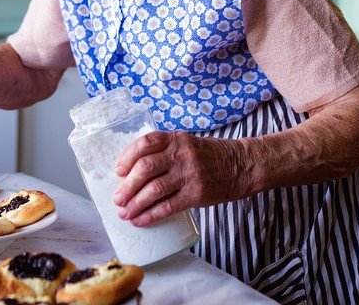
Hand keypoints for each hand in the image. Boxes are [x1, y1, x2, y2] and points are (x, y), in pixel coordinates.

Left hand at [112, 131, 249, 226]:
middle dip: (127, 185)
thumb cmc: (210, 156)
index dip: (127, 157)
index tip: (117, 171)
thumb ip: (164, 151)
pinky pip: (168, 206)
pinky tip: (141, 220)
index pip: (145, 143)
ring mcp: (189, 174)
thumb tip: (134, 171)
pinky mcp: (196, 194)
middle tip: (117, 198)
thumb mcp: (187, 143)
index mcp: (176, 139)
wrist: (241, 165)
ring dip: (135, 203)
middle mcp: (181, 155)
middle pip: (145, 168)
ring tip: (125, 213)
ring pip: (154, 189)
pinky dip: (151, 215)